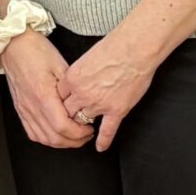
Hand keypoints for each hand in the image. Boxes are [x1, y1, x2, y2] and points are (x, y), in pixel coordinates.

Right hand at [1, 30, 91, 148]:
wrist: (14, 46)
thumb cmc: (36, 51)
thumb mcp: (61, 66)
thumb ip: (71, 89)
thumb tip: (83, 105)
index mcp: (43, 95)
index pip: (62, 127)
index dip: (78, 133)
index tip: (89, 128)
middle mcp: (32, 107)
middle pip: (54, 138)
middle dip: (74, 141)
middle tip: (86, 134)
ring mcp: (24, 110)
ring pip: (44, 139)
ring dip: (62, 142)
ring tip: (74, 136)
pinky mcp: (21, 110)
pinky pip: (33, 133)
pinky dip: (47, 139)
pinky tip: (56, 135)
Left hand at [59, 32, 158, 153]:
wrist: (135, 49)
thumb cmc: (115, 47)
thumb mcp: (87, 57)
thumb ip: (80, 73)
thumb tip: (79, 79)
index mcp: (73, 78)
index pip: (60, 96)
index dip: (62, 100)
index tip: (64, 103)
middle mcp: (82, 94)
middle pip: (68, 111)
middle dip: (68, 115)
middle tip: (69, 119)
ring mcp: (99, 104)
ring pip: (83, 121)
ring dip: (83, 125)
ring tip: (83, 130)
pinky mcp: (116, 110)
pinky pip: (107, 131)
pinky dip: (103, 141)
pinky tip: (101, 147)